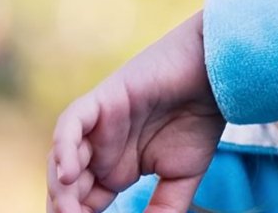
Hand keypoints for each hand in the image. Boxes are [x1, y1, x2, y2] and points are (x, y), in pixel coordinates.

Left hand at [47, 11, 224, 212]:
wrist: (214, 77)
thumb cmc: (199, 122)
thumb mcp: (180, 179)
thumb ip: (163, 209)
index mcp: (115, 169)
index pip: (84, 203)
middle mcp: (100, 149)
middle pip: (68, 186)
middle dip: (66, 209)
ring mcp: (97, 125)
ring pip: (63, 159)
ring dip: (62, 189)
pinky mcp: (100, 101)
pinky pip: (70, 126)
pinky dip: (65, 149)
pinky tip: (69, 175)